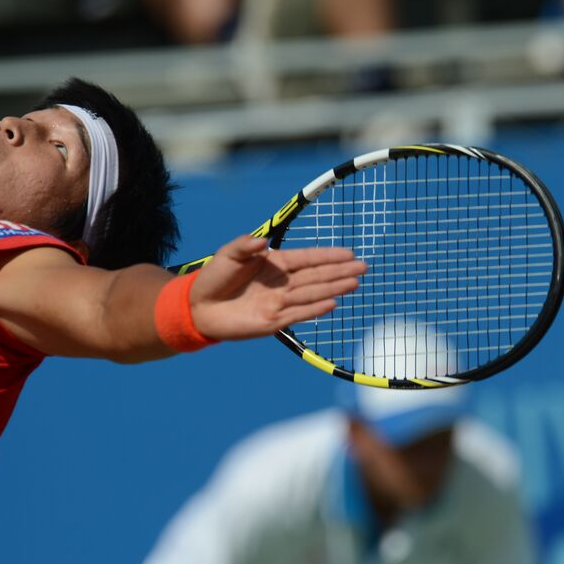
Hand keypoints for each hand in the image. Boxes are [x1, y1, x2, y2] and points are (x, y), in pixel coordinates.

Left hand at [188, 235, 363, 340]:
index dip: (329, 256)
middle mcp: (282, 283)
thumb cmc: (214, 277)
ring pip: (313, 293)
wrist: (199, 307)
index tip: (349, 253)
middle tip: (364, 267)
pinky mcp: (273, 321)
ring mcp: (279, 302)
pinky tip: (333, 303)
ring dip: (334, 288)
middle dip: (341, 271)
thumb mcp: (229, 254)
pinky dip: (315, 309)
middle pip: (317, 276)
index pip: (308, 258)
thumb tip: (262, 242)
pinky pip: (299, 314)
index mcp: (275, 263)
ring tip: (355, 282)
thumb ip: (245, 246)